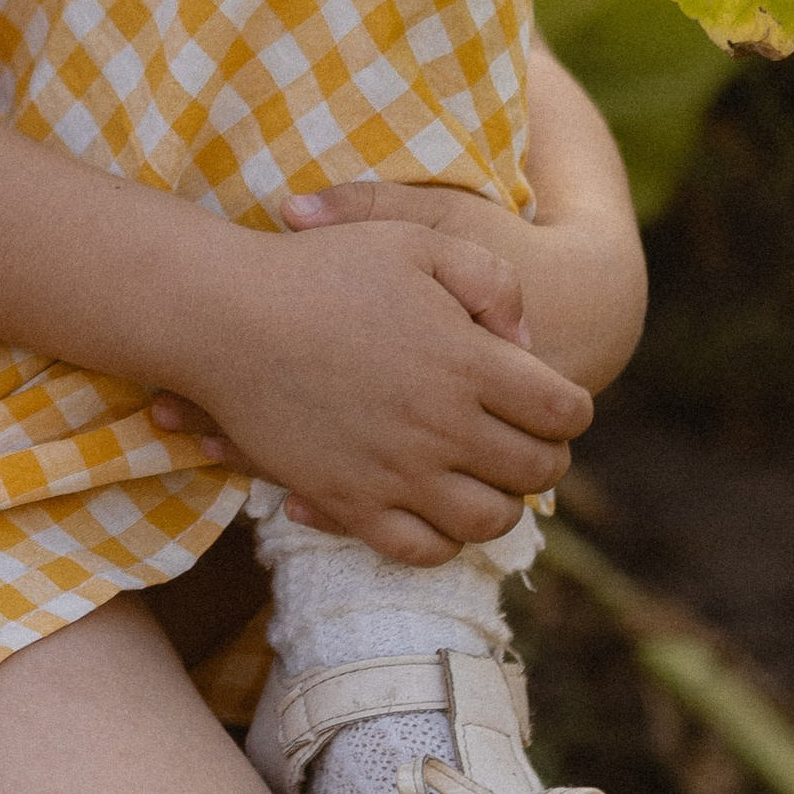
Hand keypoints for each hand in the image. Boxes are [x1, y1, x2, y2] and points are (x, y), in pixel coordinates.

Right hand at [152, 213, 588, 568]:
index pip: (564, 413)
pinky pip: (422, 550)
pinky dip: (442, 540)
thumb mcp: (419, 242)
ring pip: (488, 522)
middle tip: (519, 441)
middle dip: (544, 458)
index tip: (547, 402)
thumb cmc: (321, 270)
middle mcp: (441, 425)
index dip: (569, 410)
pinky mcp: (349, 501)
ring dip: (499, 504)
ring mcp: (395, 472)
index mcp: (468, 361)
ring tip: (480, 478)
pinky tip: (431, 508)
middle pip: (537, 473)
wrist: (224, 315)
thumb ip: (493, 283)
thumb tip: (525, 344)